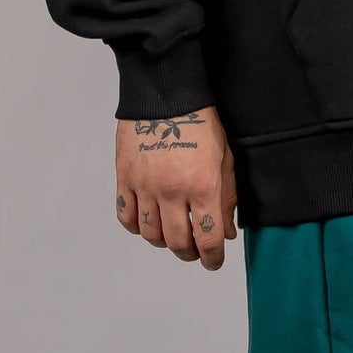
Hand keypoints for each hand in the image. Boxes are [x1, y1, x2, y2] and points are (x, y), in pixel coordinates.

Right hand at [115, 105, 238, 270]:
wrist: (165, 91)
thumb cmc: (200, 120)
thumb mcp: (224, 156)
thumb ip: (227, 196)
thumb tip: (227, 232)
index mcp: (202, 184)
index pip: (207, 239)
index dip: (212, 258)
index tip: (213, 261)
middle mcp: (172, 190)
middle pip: (178, 243)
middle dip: (189, 253)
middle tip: (194, 249)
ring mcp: (145, 185)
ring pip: (151, 235)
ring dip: (163, 242)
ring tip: (172, 234)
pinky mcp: (125, 178)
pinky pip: (126, 217)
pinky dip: (137, 226)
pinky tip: (148, 220)